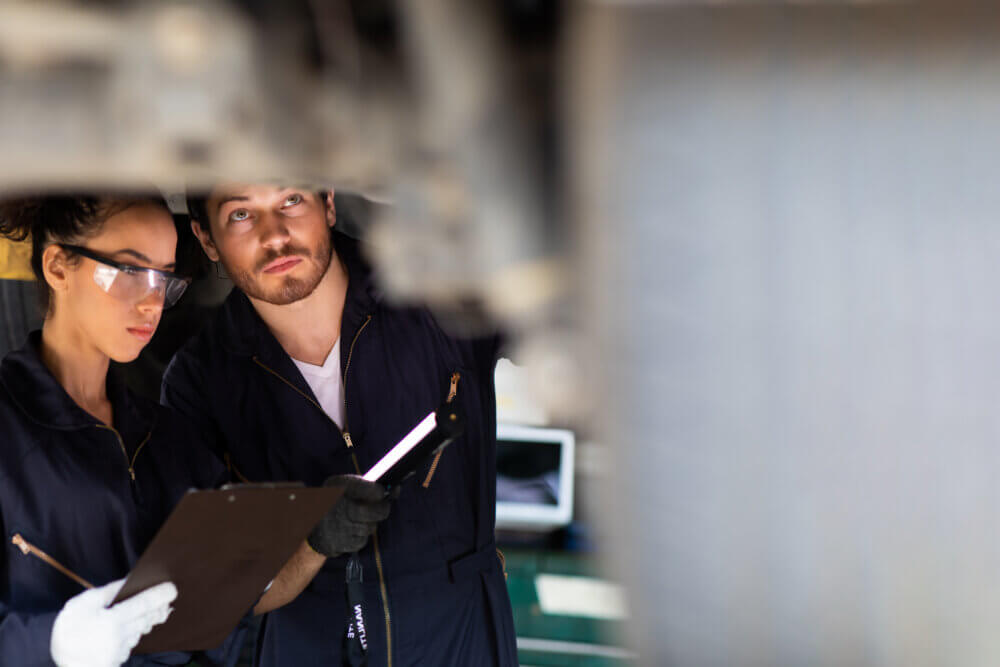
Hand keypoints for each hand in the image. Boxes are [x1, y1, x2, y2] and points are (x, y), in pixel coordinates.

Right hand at [50, 578, 176, 666]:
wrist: (55, 660)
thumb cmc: (66, 629)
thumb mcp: (82, 604)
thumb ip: (108, 592)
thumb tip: (128, 581)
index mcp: (112, 621)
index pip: (143, 605)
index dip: (160, 596)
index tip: (173, 588)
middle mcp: (120, 637)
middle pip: (146, 619)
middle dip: (159, 609)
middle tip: (170, 599)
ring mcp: (119, 651)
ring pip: (140, 632)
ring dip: (149, 621)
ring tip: (160, 610)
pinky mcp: (116, 660)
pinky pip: (131, 643)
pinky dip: (135, 633)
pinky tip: (139, 625)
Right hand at [307, 475, 391, 556]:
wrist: (313, 525)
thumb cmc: (338, 501)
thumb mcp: (347, 486)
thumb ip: (370, 486)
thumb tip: (396, 489)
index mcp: (337, 486)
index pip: (360, 487)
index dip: (376, 491)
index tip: (384, 492)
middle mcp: (335, 507)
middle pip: (365, 511)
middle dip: (381, 509)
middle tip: (384, 507)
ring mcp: (337, 527)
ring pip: (367, 527)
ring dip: (371, 523)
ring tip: (364, 518)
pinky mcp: (340, 543)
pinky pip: (362, 541)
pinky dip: (363, 536)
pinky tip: (355, 529)